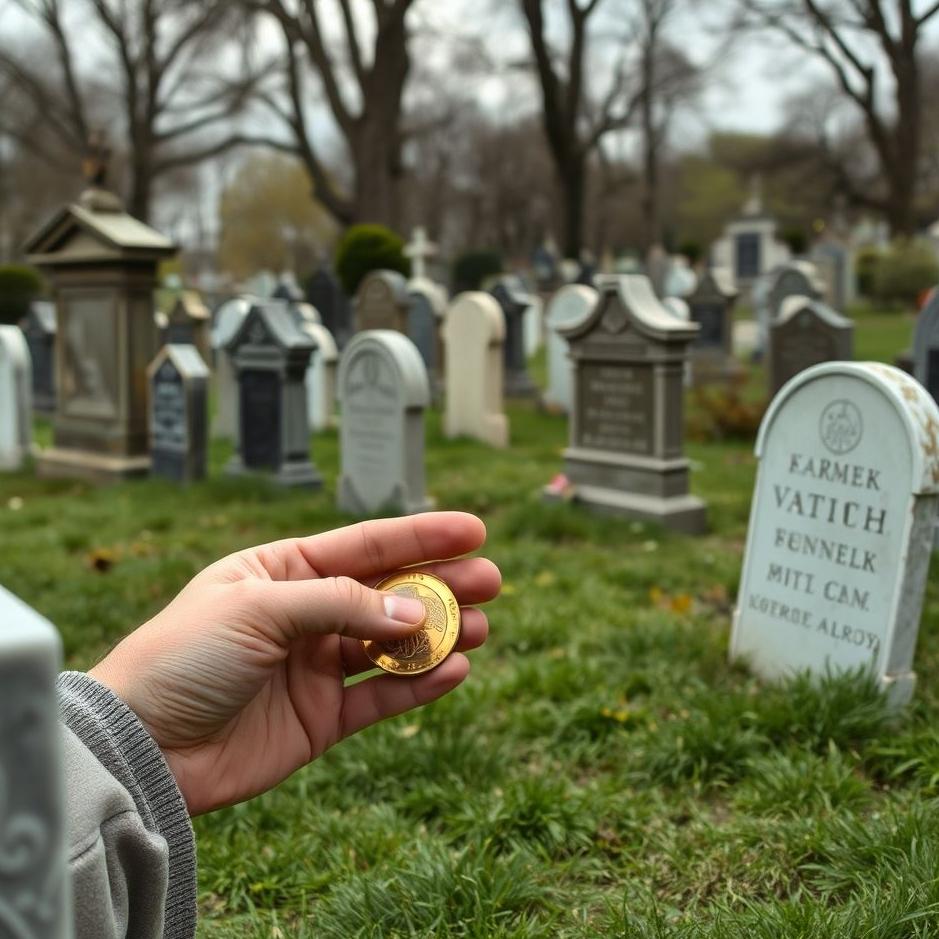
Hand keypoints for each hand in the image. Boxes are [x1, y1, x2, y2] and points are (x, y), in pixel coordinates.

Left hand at [89, 512, 498, 815]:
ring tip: (479, 627)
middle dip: (441, 585)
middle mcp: (305, 614)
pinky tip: (454, 670)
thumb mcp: (259, 608)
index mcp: (283, 570)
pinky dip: (419, 685)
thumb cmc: (184, 656)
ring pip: (393, 644)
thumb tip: (416, 611)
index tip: (474, 530)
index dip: (422, 535)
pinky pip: (381, 697)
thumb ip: (341, 605)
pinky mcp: (322, 718)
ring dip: (438, 634)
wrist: (142, 746)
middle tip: (492, 581)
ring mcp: (316, 666)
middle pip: (389, 592)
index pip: (365, 545)